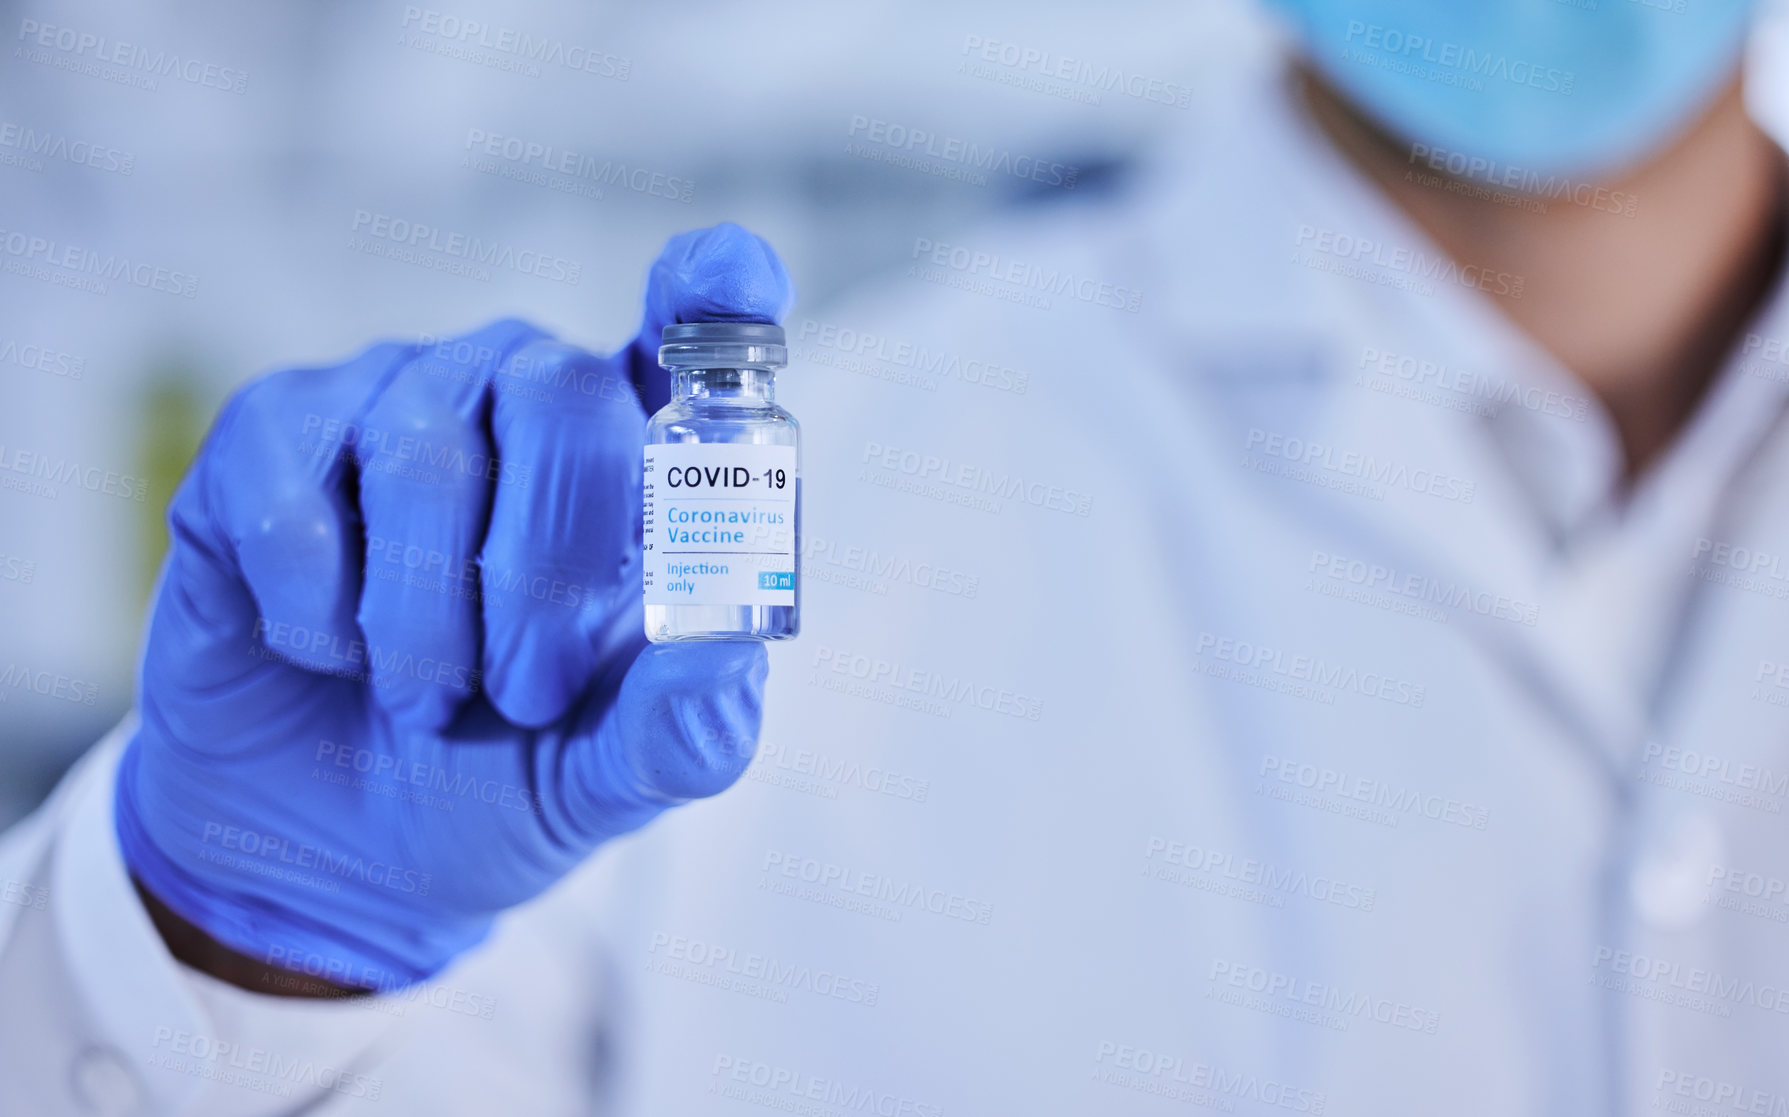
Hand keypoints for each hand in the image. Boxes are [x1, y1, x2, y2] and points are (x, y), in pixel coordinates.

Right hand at [115, 223, 793, 990]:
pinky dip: (318, 615)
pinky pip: (296, 500)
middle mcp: (519, 398)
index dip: (713, 287)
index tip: (732, 275)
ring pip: (422, 455)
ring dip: (425, 621)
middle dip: (545, 570)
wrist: (328, 851)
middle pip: (561, 393)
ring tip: (423, 701)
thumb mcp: (602, 782)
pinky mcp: (266, 441)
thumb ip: (683, 731)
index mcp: (628, 464)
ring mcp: (389, 402)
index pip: (690, 332)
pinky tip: (328, 654)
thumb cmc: (491, 783)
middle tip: (524, 695)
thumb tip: (732, 654)